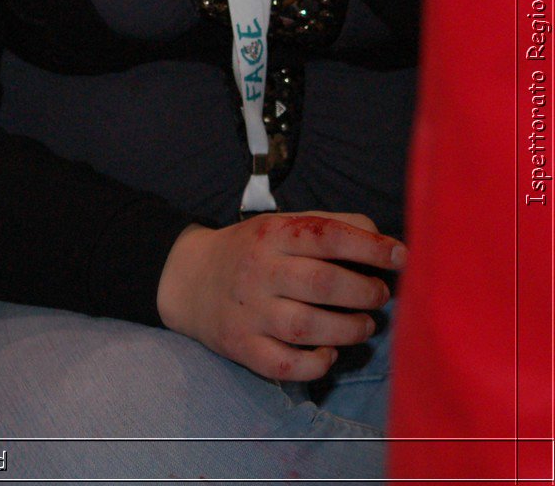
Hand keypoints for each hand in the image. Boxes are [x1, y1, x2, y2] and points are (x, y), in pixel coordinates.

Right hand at [156, 211, 405, 381]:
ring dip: (350, 329)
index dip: (371, 247)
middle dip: (366, 292)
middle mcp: (257, 272)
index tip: (401, 257)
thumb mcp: (280, 225)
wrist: (186, 279)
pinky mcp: (241, 346)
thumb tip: (387, 245)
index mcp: (270, 235)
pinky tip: (328, 352)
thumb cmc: (250, 251)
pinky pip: (285, 364)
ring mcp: (248, 312)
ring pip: (308, 327)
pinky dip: (317, 363)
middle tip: (379, 295)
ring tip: (364, 325)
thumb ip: (330, 226)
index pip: (326, 235)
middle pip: (323, 283)